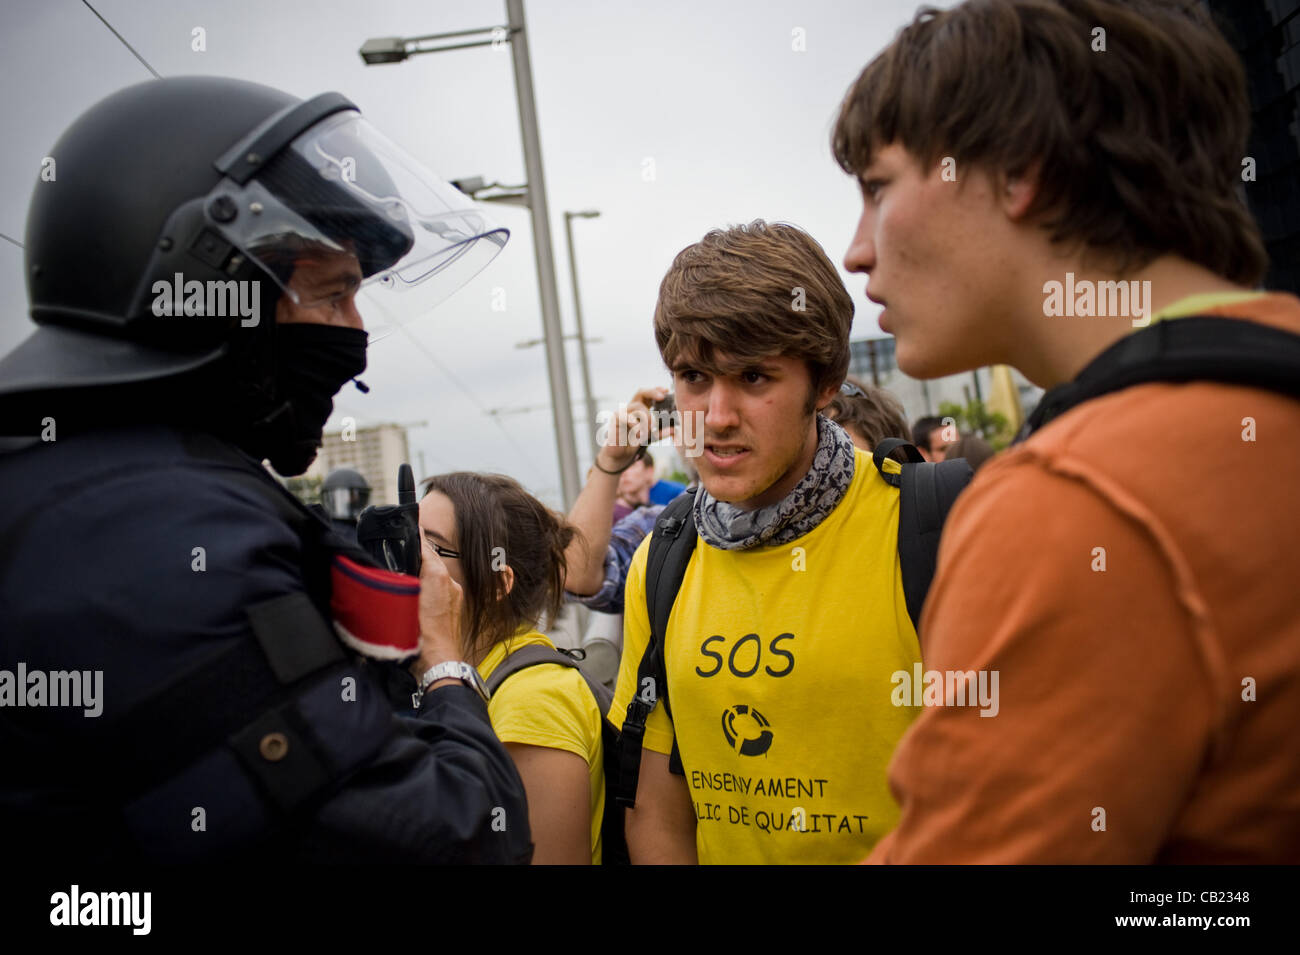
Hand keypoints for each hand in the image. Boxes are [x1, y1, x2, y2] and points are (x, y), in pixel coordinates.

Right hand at [411, 536, 464, 677]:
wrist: (437, 662)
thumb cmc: (420, 638)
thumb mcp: (405, 602)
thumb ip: (405, 579)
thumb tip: (401, 567)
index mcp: (438, 577)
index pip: (425, 548)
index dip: (415, 537)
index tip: (409, 523)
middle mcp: (450, 583)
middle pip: (430, 562)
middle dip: (416, 557)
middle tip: (399, 552)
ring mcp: (454, 596)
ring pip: (435, 577)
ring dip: (422, 574)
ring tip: (405, 576)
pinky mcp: (454, 608)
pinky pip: (440, 591)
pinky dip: (428, 589)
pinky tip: (415, 597)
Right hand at [595, 385, 668, 472]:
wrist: (620, 455)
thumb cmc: (634, 442)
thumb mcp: (651, 437)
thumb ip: (661, 432)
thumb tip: (674, 430)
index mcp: (640, 409)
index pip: (648, 395)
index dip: (656, 390)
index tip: (666, 391)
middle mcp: (631, 408)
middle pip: (641, 392)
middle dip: (652, 393)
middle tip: (662, 398)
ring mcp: (623, 412)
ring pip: (637, 406)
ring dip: (646, 417)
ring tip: (649, 430)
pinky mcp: (615, 419)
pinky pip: (626, 416)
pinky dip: (634, 424)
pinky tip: (638, 433)